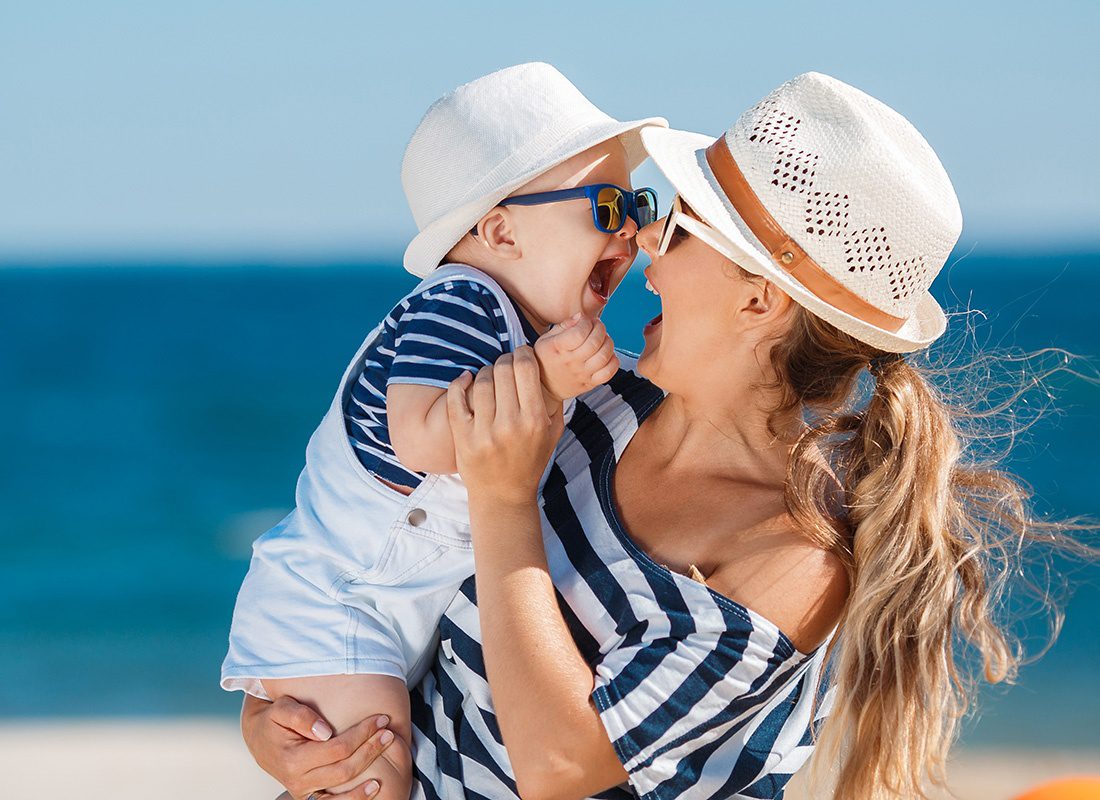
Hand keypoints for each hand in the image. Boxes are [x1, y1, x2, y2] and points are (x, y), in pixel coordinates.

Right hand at [241, 694, 395, 799]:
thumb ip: (301, 717)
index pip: (338, 748)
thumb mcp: (281, 709)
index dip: (362, 734)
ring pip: (342, 789)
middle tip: (388, 732)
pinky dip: (354, 798)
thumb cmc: (273, 721)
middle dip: (370, 749)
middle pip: (345, 768)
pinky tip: (373, 788)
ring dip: (368, 771)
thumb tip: (324, 731)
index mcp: (293, 759)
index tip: (379, 719)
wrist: (258, 738)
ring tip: (387, 754)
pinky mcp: (309, 795)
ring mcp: (304, 791)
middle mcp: (298, 780)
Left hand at [446, 346, 563, 504]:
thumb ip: (556, 403)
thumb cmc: (530, 462)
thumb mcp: (553, 434)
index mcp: (534, 420)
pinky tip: (466, 379)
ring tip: (490, 376)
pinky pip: (455, 398)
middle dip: (505, 360)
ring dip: (486, 372)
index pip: (526, 369)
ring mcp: (484, 431)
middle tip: (506, 365)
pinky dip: (459, 383)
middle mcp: (510, 424)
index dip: (523, 353)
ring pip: (481, 381)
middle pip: (503, 370)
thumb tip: (552, 368)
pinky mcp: (463, 437)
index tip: (522, 353)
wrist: (503, 496)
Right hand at [533, 314, 619, 402]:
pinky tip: (606, 354)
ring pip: (604, 356)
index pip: (580, 333)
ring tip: (602, 339)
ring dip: (608, 342)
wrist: (545, 388)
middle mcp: (571, 362)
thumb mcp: (545, 340)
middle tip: (597, 326)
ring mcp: (582, 373)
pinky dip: (613, 360)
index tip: (585, 321)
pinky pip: (609, 372)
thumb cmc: (546, 361)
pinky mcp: (590, 383)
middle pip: (595, 342)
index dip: (586, 322)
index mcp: (558, 349)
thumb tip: (580, 317)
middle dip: (600, 328)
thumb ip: (563, 326)